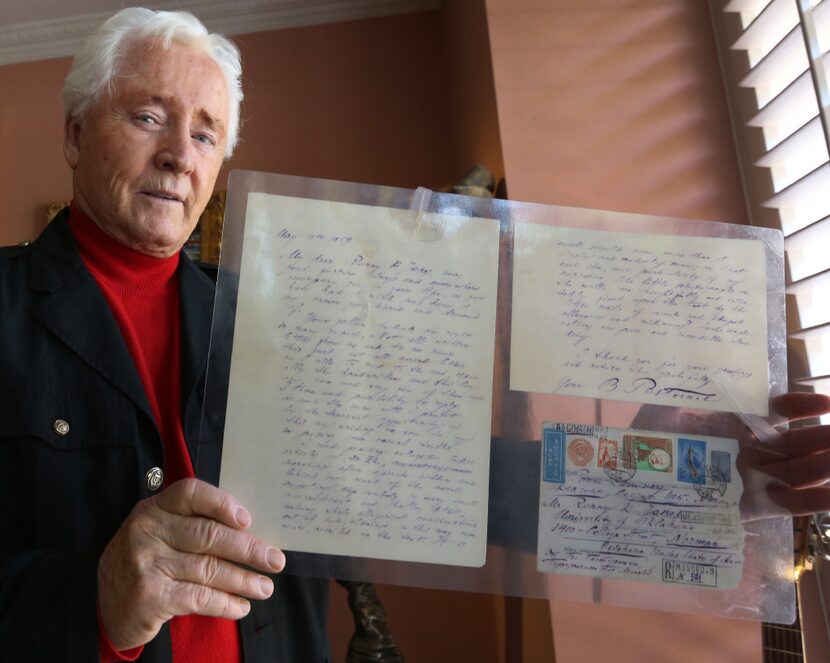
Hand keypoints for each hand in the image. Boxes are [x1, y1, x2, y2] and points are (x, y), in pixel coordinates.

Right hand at [97, 478, 284, 650]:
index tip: (248, 519)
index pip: (190, 493)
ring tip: (266, 587)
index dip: (221, 503)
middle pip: (208, 535)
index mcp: (154, 509)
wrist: (106, 608)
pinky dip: (225, 603)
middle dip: (248, 549)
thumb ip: (191, 525)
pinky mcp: (150, 596)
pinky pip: (199, 597)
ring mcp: (147, 564)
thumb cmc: (147, 563)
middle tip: (276, 560)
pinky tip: (242, 607)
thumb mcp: (159, 534)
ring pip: (209, 569)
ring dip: (244, 580)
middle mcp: (147, 532)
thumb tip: (250, 531)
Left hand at [632, 393, 829, 519]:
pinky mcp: (750, 509)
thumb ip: (686, 388)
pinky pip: (788, 504)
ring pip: (798, 471)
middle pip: (795, 443)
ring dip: (823, 466)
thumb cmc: (642, 442)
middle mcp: (747, 450)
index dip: (800, 406)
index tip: (826, 401)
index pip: (776, 412)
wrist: (627, 482)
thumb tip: (698, 356)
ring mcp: (751, 479)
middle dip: (822, 438)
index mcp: (732, 424)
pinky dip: (814, 500)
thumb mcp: (662, 408)